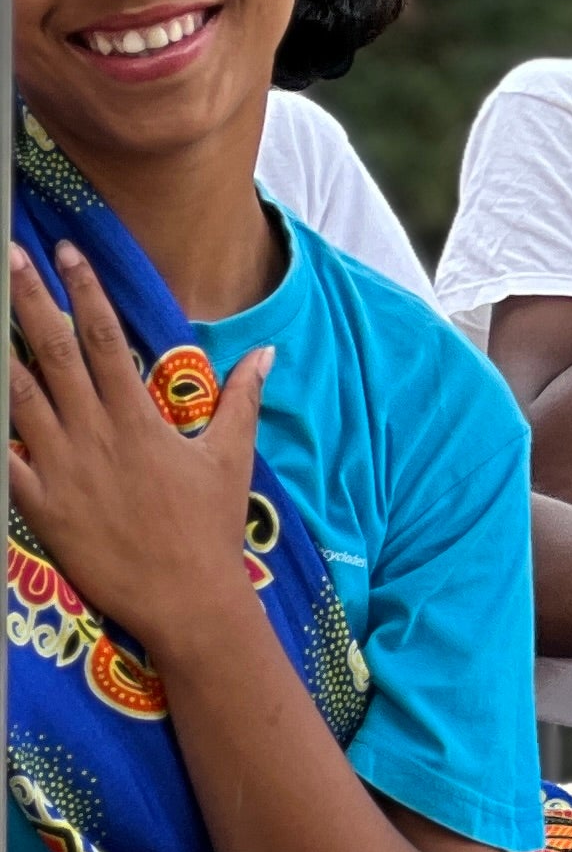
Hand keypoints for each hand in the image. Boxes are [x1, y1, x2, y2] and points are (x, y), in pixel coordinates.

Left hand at [8, 242, 271, 658]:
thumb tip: (265, 354)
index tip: (68, 254)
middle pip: (54, 354)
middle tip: (11, 259)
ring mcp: (61, 469)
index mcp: (138, 419)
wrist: (184, 597)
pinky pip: (4, 461)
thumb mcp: (232, 457)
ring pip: (18, 397)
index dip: (87, 292)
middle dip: (30, 302)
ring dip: (2, 353)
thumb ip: (243, 400)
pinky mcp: (39, 505)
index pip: (107, 339)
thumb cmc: (209, 527)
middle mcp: (94, 435)